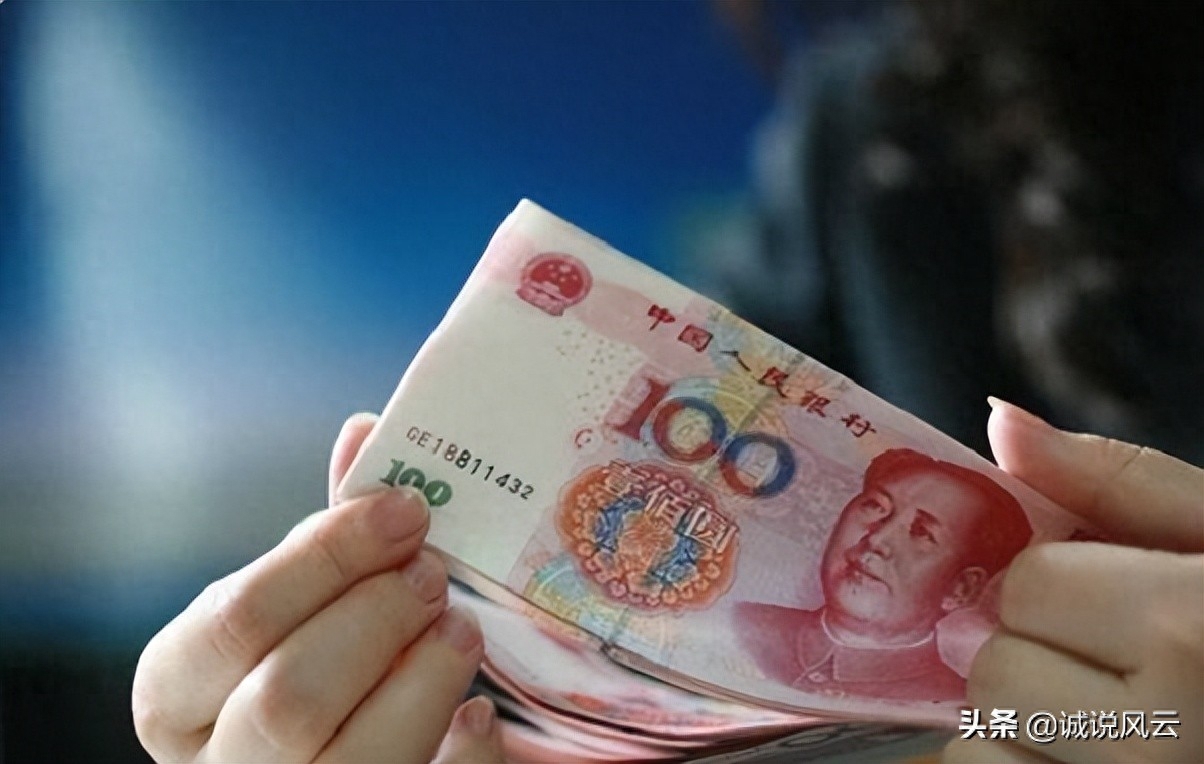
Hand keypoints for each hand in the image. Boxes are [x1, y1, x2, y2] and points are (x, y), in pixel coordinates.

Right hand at [132, 413, 504, 762]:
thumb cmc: (305, 667)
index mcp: (177, 698)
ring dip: (426, 677)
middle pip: (288, 697)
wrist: (323, 758)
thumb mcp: (294, 605)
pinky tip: (478, 714)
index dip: (323, 559)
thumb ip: (324, 538)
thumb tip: (365, 431)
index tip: (402, 511)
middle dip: (376, 618)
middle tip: (431, 572)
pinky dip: (462, 750)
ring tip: (460, 628)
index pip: (233, 621)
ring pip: (351, 758)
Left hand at [944, 399, 1202, 763]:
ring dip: (1022, 729)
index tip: (1118, 601)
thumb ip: (1119, 479)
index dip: (1060, 584)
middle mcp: (1164, 729)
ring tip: (1106, 724)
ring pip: (982, 747)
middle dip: (1035, 656)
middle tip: (1115, 669)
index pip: (1029, 586)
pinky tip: (1092, 760)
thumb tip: (1001, 419)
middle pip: (995, 670)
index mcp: (1194, 629)